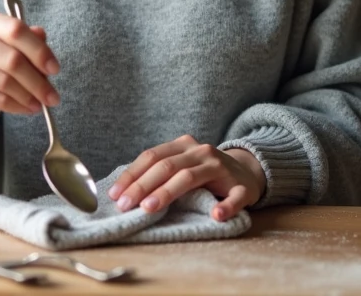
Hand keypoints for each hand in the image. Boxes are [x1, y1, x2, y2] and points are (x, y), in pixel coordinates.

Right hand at [0, 6, 60, 119]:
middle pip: (12, 59)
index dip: (39, 51)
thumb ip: (25, 38)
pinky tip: (25, 108)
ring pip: (5, 81)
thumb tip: (43, 38)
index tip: (55, 69)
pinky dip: (14, 106)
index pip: (16, 29)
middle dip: (37, 81)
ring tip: (40, 104)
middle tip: (52, 96)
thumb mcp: (5, 42)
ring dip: (28, 96)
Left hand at [107, 135, 265, 221]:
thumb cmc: (205, 172)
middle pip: (166, 166)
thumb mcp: (182, 165)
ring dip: (167, 193)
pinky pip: (234, 197)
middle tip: (125, 205)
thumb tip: (123, 190)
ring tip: (149, 208)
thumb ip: (160, 172)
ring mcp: (222, 168)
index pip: (152, 156)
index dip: (132, 174)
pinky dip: (225, 206)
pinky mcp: (242, 187)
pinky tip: (216, 215)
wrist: (246, 171)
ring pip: (190, 177)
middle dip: (142, 186)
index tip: (114, 193)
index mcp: (183, 146)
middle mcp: (201, 151)